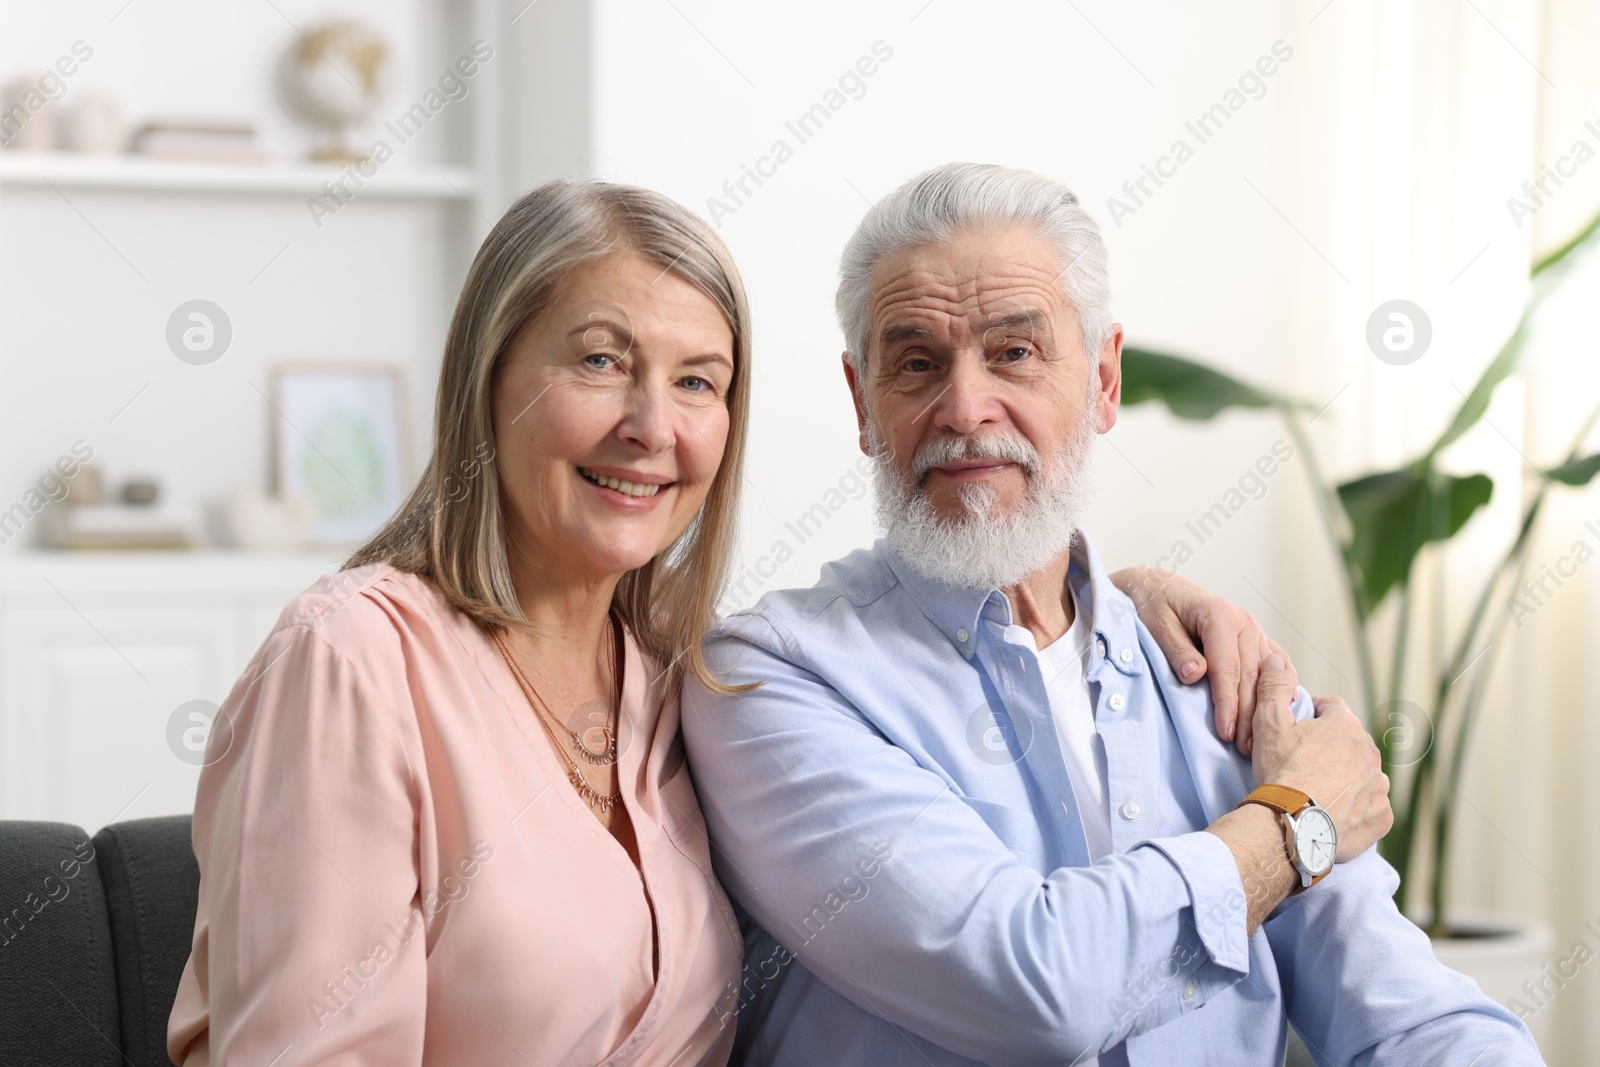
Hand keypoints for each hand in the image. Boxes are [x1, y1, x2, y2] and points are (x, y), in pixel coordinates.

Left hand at [1110, 566, 1296, 756]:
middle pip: (1251, 677)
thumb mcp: (1156, 625)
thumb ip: (1176, 650)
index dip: (1228, 704)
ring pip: (1267, 676)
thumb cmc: (1153, 607)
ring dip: (1264, 709)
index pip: (1228, 669)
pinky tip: (1282, 711)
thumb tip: (1196, 674)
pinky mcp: (1257, 639)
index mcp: (1220, 616)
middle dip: (1248, 715)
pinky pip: (1275, 666)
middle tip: (1244, 750)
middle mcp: (1244, 623)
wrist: (1158, 588)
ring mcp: (1255, 631)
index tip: (1225, 733)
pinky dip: (1280, 689)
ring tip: (1257, 741)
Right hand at [1249, 656, 1391, 861]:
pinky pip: (1372, 807)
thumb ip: (1274, 686)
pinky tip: (1334, 813)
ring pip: (1364, 774)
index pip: (1332, 707)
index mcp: (1346, 726)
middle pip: (1350, 742)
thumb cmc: (1280, 772)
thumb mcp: (1268, 722)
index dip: (1312, 714)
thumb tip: (1276, 659)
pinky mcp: (1381, 817)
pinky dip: (1357, 808)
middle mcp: (1370, 754)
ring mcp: (1379, 787)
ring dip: (1348, 778)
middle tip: (1304, 763)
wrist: (1291, 826)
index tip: (1296, 729)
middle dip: (1332, 748)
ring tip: (1319, 791)